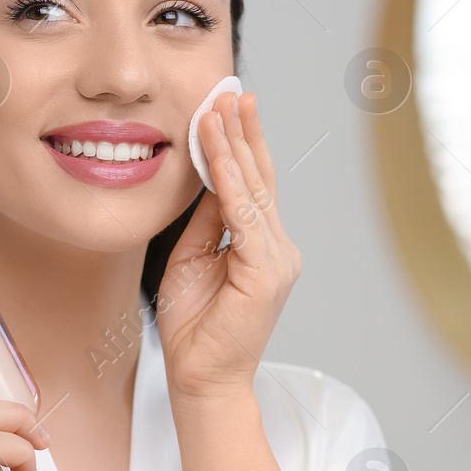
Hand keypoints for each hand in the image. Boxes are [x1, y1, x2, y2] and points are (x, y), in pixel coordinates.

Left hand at [159, 91, 301, 397]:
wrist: (201, 380)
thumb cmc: (195, 327)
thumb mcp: (192, 259)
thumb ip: (206, 222)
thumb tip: (205, 177)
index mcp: (262, 246)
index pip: (251, 185)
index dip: (240, 144)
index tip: (228, 105)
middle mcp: (278, 249)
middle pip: (259, 178)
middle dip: (244, 132)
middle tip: (233, 90)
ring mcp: (277, 260)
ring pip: (252, 190)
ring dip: (234, 146)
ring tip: (221, 108)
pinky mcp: (267, 273)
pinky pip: (245, 217)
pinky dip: (230, 181)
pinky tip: (218, 153)